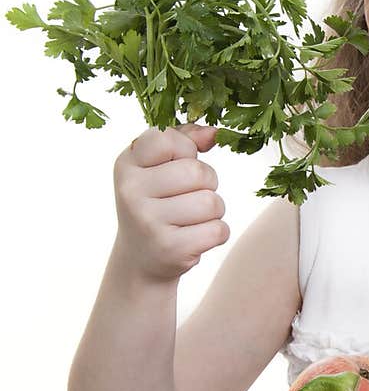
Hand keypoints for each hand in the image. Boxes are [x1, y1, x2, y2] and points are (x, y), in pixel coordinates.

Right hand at [113, 123, 229, 282]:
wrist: (140, 258)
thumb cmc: (157, 202)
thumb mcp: (157, 166)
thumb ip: (183, 140)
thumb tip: (214, 133)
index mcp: (127, 164)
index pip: (166, 138)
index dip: (184, 148)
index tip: (176, 163)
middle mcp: (131, 191)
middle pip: (197, 172)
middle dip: (206, 183)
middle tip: (189, 196)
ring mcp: (148, 221)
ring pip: (211, 202)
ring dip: (213, 211)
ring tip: (191, 218)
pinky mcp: (170, 248)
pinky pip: (218, 230)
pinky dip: (216, 233)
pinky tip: (195, 237)